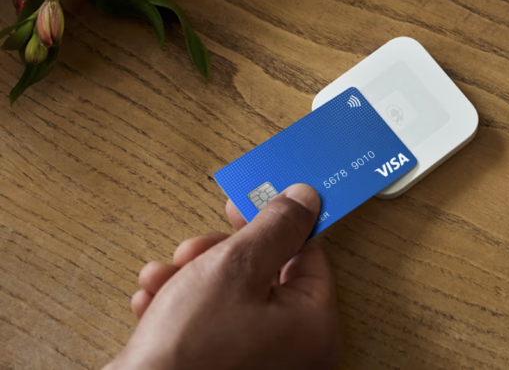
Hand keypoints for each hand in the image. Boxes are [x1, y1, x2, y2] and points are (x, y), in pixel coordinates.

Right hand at [106, 184, 341, 369]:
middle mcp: (297, 350)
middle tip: (192, 248)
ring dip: (192, 277)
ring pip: (231, 297)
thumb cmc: (193, 345)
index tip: (243, 205)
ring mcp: (262, 363)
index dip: (273, 222)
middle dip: (220, 254)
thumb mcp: (236, 266)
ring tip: (162, 276)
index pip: (307, 254)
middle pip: (266, 274)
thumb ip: (276, 226)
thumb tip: (306, 197)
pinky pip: (212, 327)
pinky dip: (182, 309)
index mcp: (315, 324)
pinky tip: (150, 303)